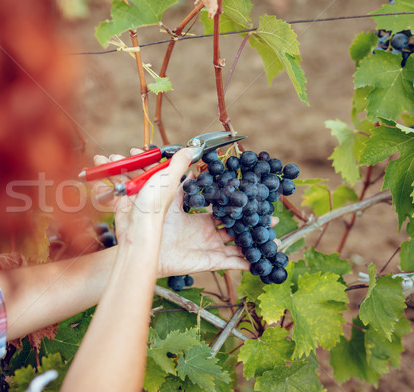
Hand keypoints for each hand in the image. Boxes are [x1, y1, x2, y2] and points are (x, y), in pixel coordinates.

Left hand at [91, 150, 273, 277]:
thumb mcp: (164, 185)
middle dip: (249, 220)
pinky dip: (248, 262)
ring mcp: (206, 248)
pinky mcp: (208, 261)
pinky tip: (262, 261)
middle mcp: (202, 233)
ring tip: (274, 234)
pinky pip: (232, 263)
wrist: (139, 239)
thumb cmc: (147, 212)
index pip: (218, 209)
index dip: (233, 202)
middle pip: (231, 226)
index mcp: (193, 217)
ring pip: (236, 243)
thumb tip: (190, 151)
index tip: (248, 194)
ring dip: (254, 239)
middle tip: (268, 212)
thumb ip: (178, 169)